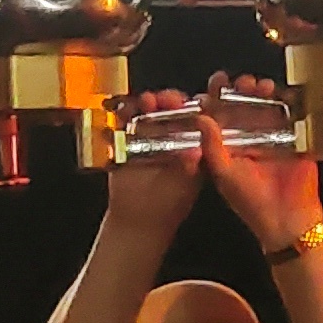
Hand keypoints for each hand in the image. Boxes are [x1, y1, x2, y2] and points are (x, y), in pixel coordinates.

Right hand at [105, 92, 203, 239]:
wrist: (137, 222)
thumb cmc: (168, 206)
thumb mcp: (185, 185)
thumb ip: (190, 165)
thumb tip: (197, 148)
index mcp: (192, 145)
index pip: (196, 118)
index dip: (196, 107)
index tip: (196, 101)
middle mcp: (171, 137)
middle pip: (172, 109)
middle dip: (170, 100)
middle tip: (167, 100)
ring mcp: (148, 137)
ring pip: (149, 111)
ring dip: (149, 103)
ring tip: (148, 102)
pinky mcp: (126, 141)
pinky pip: (125, 122)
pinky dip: (125, 112)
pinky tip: (126, 110)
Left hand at [197, 76, 321, 256]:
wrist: (286, 217)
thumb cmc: (250, 200)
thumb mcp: (224, 174)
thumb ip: (212, 147)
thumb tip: (202, 117)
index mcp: (228, 142)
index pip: (219, 112)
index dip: (217, 95)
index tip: (217, 81)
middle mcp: (249, 134)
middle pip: (244, 102)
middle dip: (242, 87)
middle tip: (244, 83)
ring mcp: (273, 134)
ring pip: (266, 103)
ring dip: (263, 91)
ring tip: (262, 87)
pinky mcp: (295, 137)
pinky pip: (291, 113)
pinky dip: (288, 100)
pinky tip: (283, 94)